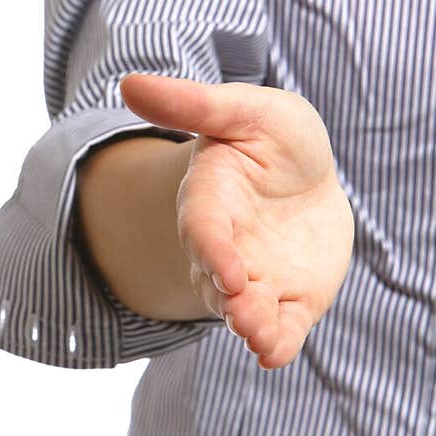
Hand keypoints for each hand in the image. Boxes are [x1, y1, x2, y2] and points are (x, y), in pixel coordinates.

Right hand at [119, 72, 354, 368]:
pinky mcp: (289, 300)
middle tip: (244, 313)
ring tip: (259, 335)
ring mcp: (256, 279)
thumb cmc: (272, 138)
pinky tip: (274, 353)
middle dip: (230, 299)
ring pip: (244, 310)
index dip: (213, 250)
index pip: (203, 229)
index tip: (230, 272)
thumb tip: (127, 81)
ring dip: (251, 325)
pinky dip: (276, 343)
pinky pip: (280, 328)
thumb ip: (193, 103)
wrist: (309, 178)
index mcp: (210, 199)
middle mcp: (226, 247)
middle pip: (217, 279)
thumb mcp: (245, 110)